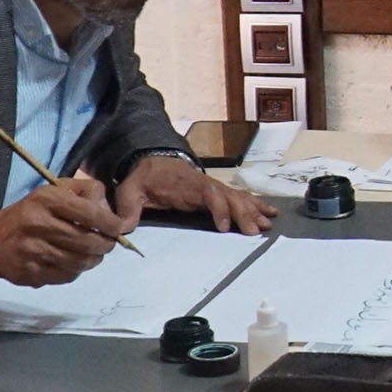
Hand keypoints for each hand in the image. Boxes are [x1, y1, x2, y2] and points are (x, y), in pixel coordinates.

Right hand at [0, 178, 128, 284]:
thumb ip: (85, 192)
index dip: (111, 224)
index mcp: (47, 200)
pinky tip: (71, 262)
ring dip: (93, 259)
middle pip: (89, 241)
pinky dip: (75, 270)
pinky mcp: (31, 273)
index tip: (119, 228)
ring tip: (92, 253)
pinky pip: (67, 276)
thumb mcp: (54, 191)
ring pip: (80, 261)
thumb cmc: (30, 212)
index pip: (91, 213)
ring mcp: (34, 251)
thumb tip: (110, 210)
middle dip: (106, 244)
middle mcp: (39, 225)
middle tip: (108, 243)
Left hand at [113, 153, 270, 234]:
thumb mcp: (129, 189)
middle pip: (230, 196)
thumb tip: (122, 226)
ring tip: (268, 225)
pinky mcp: (217, 192)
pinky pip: (240, 197)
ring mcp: (214, 187)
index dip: (219, 209)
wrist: (152, 159)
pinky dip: (255, 204)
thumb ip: (127, 207)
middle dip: (244, 214)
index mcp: (187, 183)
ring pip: (238, 197)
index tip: (225, 227)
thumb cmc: (143, 177)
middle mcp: (205, 183)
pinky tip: (269, 213)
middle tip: (255, 232)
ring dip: (254, 211)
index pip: (209, 194)